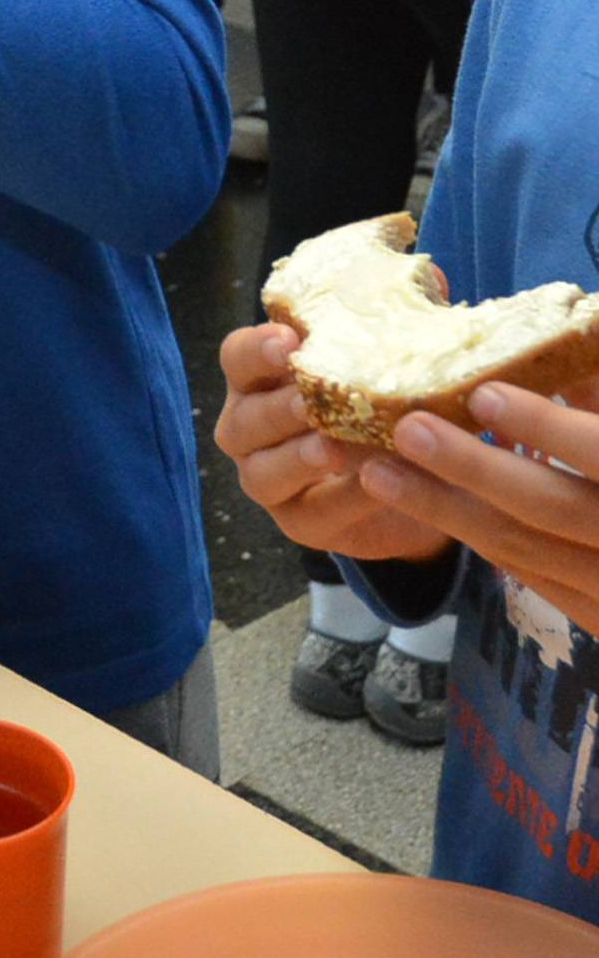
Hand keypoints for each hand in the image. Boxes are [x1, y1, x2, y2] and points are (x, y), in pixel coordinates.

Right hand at [215, 324, 454, 565]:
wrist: (409, 484)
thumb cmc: (384, 406)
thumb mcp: (391, 362)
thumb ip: (401, 322)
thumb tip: (434, 279)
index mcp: (262, 378)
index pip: (237, 357)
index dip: (257, 349)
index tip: (290, 342)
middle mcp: (251, 428)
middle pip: (243, 417)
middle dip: (277, 408)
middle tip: (311, 399)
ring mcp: (269, 479)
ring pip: (263, 472)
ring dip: (297, 458)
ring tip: (334, 448)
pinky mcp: (299, 523)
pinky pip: (311, 514)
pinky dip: (343, 500)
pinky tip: (376, 484)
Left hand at [355, 381, 598, 637]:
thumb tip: (564, 339)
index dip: (548, 427)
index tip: (483, 390)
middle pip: (550, 508)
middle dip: (472, 468)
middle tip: (404, 428)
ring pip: (524, 549)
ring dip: (447, 510)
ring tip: (380, 469)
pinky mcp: (598, 618)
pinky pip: (529, 575)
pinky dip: (478, 538)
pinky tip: (429, 505)